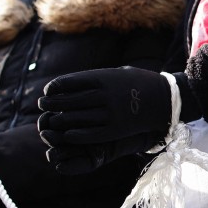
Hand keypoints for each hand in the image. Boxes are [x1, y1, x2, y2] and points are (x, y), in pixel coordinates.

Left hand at [37, 67, 172, 174]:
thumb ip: (94, 78)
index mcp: (102, 78)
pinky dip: (73, 135)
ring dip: (59, 120)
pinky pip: (86, 135)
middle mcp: (103, 95)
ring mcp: (108, 114)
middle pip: (66, 102)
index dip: (54, 88)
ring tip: (53, 120)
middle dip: (51, 104)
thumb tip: (68, 85)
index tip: (48, 91)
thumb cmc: (138, 83)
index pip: (67, 83)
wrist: (164, 99)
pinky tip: (68, 134)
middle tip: (43, 105)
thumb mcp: (116, 73)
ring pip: (73, 119)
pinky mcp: (114, 131)